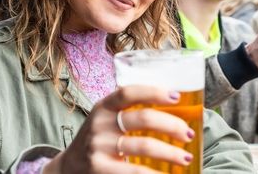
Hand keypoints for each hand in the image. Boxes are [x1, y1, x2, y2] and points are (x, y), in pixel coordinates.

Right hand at [43, 86, 193, 173]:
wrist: (69, 168)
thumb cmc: (99, 139)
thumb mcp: (106, 119)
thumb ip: (130, 112)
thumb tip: (177, 109)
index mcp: (104, 106)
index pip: (129, 92)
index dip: (154, 92)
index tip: (176, 96)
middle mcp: (100, 124)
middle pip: (144, 119)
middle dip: (172, 126)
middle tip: (189, 134)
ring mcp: (99, 147)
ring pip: (144, 146)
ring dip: (171, 153)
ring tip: (187, 158)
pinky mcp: (100, 169)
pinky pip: (135, 172)